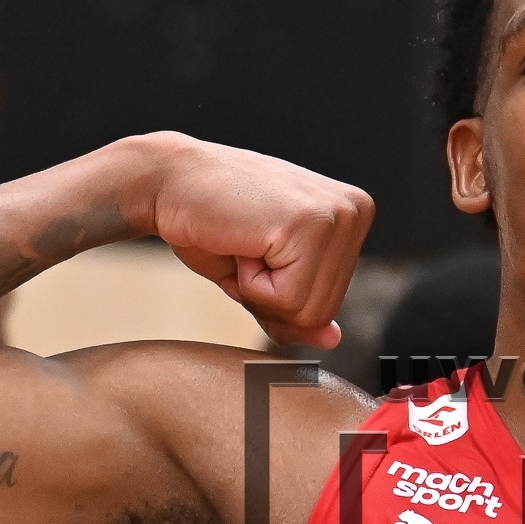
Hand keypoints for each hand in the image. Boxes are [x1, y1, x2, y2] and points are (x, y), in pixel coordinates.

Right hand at [141, 136, 374, 348]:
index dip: (279, 297)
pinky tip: (242, 241)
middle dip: (270, 297)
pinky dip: (250, 282)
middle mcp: (356, 211)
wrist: (168, 183)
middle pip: (322, 312)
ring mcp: (337, 215)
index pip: (329, 304)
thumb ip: (299, 311)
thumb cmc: (213, 226)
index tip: (257, 253)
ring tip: (245, 243)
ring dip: (259, 289)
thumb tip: (332, 340)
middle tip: (246, 248)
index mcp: (354, 217)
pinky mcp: (310, 224)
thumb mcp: (265, 280)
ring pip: (307, 311)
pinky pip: (286, 298)